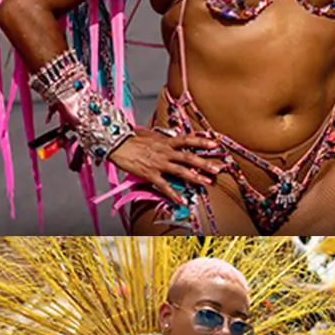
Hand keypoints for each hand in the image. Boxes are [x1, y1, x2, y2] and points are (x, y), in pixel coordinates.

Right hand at [105, 132, 223, 202]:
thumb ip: (162, 138)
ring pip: (180, 171)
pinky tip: (181, 201)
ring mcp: (158, 163)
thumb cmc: (131, 138)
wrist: (117, 143)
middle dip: (204, 163)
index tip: (215, 143)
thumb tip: (172, 136)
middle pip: (188, 157)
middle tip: (218, 169)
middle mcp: (165, 152)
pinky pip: (164, 186)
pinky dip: (173, 194)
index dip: (201, 141)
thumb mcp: (150, 134)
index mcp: (165, 141)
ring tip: (206, 183)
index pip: (187, 140)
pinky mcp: (150, 174)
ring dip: (195, 177)